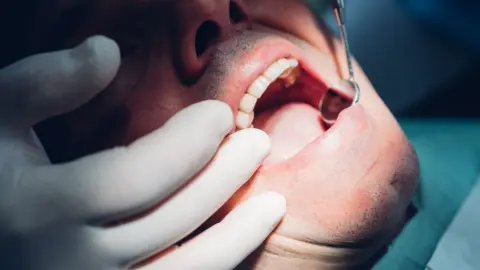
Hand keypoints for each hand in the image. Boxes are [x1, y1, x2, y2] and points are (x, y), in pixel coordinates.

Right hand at [0, 36, 285, 269]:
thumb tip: (108, 51)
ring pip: (183, 269)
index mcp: (41, 208)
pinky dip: (215, 267)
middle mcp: (71, 260)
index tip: (220, 113)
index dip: (189, 144)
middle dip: (224, 178)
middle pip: (170, 219)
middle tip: (257, 144)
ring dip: (236, 237)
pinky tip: (241, 244)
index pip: (136, 176)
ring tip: (273, 205)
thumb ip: (41, 85)